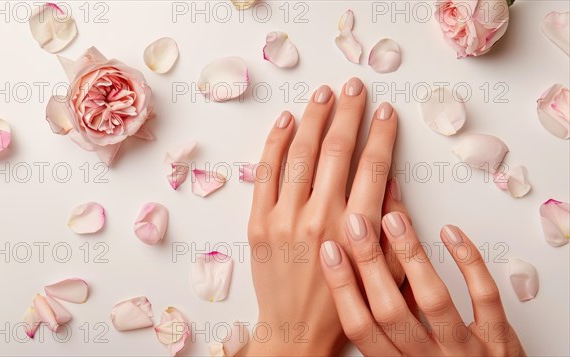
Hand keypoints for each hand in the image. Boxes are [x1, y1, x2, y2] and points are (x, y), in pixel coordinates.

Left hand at [243, 77, 401, 355]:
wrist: (296, 332)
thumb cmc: (343, 304)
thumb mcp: (384, 273)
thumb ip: (389, 226)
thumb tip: (389, 184)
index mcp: (354, 229)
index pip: (373, 166)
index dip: (381, 133)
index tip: (385, 111)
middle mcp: (318, 217)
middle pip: (337, 150)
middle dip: (349, 113)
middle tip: (354, 87)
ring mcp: (284, 218)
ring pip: (301, 154)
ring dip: (314, 119)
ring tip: (324, 94)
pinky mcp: (258, 223)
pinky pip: (265, 174)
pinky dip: (275, 143)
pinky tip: (287, 121)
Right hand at [320, 202, 525, 355]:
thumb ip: (391, 332)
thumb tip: (367, 282)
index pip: (361, 328)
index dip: (342, 288)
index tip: (330, 252)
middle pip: (390, 310)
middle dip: (369, 262)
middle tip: (357, 224)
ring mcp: (465, 351)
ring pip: (433, 300)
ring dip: (410, 255)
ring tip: (395, 221)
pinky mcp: (499, 340)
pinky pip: (484, 296)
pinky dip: (468, 261)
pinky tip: (450, 234)